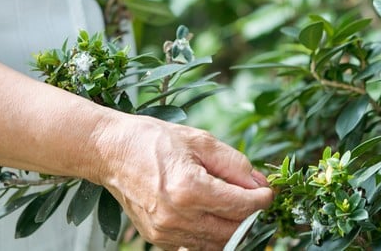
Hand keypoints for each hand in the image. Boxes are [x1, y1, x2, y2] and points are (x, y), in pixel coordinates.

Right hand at [96, 114, 272, 249]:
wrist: (112, 152)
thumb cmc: (155, 140)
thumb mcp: (200, 141)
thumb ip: (234, 164)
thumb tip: (259, 184)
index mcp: (189, 188)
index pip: (240, 206)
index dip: (261, 200)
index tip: (268, 192)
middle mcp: (177, 216)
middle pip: (232, 231)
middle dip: (250, 216)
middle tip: (255, 199)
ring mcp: (166, 232)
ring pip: (216, 243)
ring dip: (232, 228)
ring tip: (235, 205)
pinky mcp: (158, 239)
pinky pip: (196, 246)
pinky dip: (210, 234)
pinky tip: (212, 213)